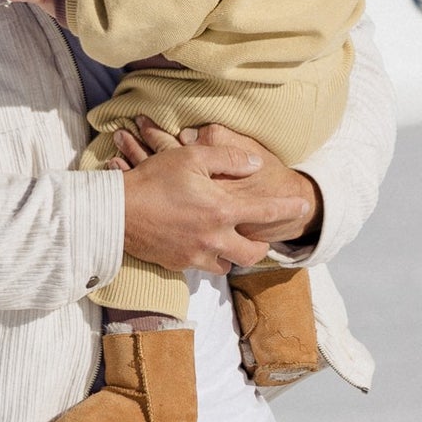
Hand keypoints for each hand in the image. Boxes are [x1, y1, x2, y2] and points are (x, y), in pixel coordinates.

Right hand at [115, 118, 319, 272]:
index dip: (288, 209)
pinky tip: (200, 242)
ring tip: (228, 239)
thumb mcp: (191, 156)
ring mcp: (196, 254)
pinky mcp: (179, 263)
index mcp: (221, 210)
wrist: (117, 213)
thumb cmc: (152, 180)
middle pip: (252, 253)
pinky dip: (208, 256)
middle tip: (258, 235)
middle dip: (260, 246)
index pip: (266, 212)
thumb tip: (254, 164)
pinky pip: (203, 265)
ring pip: (228, 264)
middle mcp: (214, 237)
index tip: (304, 207)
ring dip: (233, 253)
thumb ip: (228, 158)